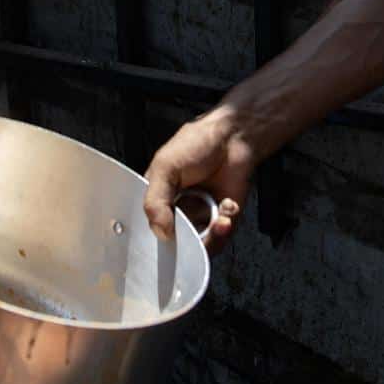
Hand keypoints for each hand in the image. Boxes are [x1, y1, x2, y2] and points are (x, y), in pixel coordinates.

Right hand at [143, 108, 253, 250]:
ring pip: (200, 246)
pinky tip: (227, 207)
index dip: (156, 239)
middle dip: (188, 242)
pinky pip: (221, 237)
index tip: (167, 239)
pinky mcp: (223, 220)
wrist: (233, 138)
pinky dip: (226, 226)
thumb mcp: (165, 167)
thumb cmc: (196, 144)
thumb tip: (160, 233)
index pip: (151, 229)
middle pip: (176, 243)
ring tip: (219, 220)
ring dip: (211, 235)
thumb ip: (156, 201)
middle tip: (194, 231)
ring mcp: (201, 217)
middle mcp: (179, 211)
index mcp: (158, 199)